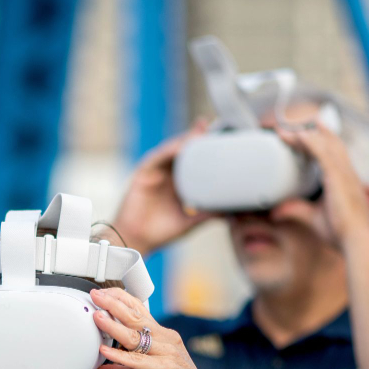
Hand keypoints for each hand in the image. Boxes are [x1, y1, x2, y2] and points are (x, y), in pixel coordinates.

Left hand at [86, 288, 222, 368]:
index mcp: (161, 336)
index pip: (139, 310)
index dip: (120, 299)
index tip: (101, 293)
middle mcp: (165, 339)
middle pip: (135, 317)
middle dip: (113, 304)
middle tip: (95, 295)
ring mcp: (167, 353)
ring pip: (135, 336)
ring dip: (114, 325)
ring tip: (97, 317)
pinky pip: (139, 360)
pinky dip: (121, 355)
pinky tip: (105, 351)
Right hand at [113, 119, 215, 255]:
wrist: (138, 241)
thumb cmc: (161, 232)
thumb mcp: (191, 221)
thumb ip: (208, 214)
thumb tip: (230, 211)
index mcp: (179, 182)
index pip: (194, 162)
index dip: (205, 150)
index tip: (222, 140)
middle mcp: (167, 174)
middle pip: (183, 151)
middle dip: (196, 138)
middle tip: (212, 126)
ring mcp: (155, 172)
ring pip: (171, 150)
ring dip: (184, 140)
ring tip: (199, 132)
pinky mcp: (143, 173)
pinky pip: (156, 158)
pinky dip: (167, 151)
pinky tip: (180, 146)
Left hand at [275, 123, 368, 245]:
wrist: (355, 240)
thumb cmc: (340, 233)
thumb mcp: (312, 218)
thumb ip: (295, 210)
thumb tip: (276, 212)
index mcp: (344, 181)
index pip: (331, 154)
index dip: (318, 142)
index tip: (302, 135)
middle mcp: (346, 173)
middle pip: (330, 144)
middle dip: (312, 132)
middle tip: (292, 127)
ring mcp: (344, 173)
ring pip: (325, 144)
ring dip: (305, 135)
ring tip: (287, 130)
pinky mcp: (337, 177)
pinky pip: (322, 153)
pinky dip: (310, 142)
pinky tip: (298, 136)